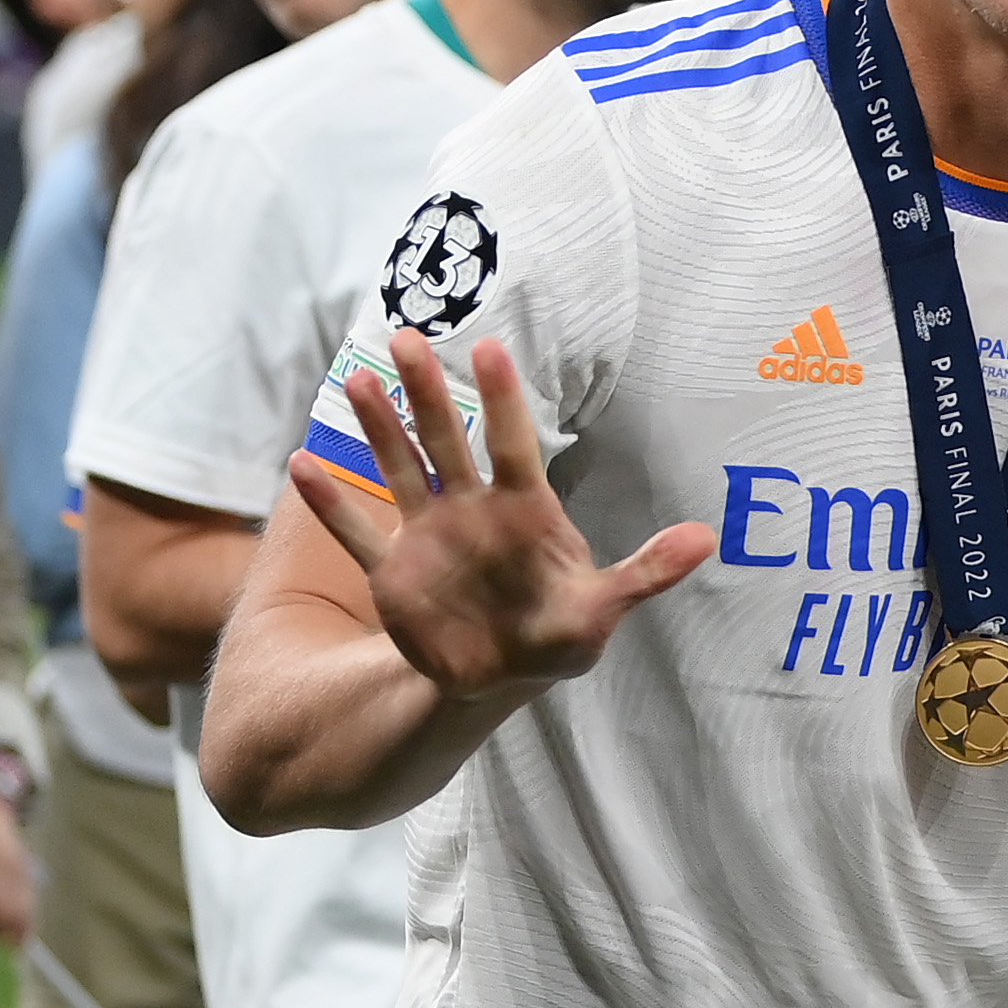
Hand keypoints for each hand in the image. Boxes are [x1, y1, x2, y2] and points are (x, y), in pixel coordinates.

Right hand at [285, 331, 708, 701]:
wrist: (506, 672)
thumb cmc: (560, 631)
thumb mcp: (604, 609)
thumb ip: (647, 572)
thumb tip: (706, 539)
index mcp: (524, 511)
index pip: (513, 444)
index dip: (502, 400)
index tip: (490, 348)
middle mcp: (472, 511)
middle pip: (447, 441)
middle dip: (427, 392)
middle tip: (409, 335)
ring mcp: (429, 536)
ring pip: (400, 470)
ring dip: (378, 429)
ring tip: (356, 379)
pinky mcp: (394, 573)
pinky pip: (356, 535)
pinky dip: (331, 505)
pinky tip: (300, 465)